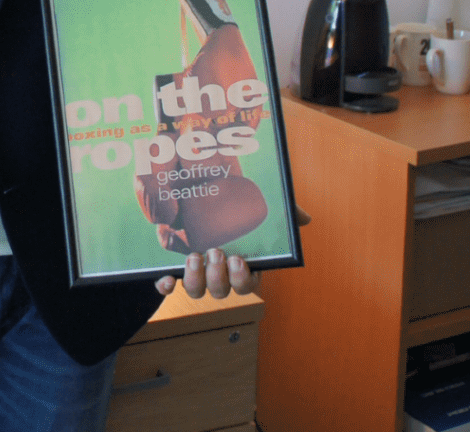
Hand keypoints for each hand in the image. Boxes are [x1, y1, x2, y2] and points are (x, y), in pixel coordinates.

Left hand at [153, 205, 311, 297]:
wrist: (187, 182)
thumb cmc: (227, 200)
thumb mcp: (254, 199)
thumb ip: (281, 208)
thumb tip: (305, 219)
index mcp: (239, 261)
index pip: (248, 283)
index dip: (244, 278)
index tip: (239, 259)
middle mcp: (217, 270)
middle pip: (222, 291)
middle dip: (220, 278)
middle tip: (216, 253)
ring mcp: (193, 269)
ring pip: (197, 291)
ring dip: (197, 280)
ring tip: (194, 256)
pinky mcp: (170, 262)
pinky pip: (168, 283)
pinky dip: (167, 284)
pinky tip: (167, 278)